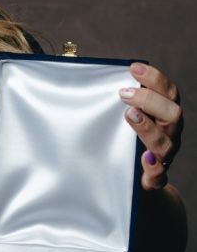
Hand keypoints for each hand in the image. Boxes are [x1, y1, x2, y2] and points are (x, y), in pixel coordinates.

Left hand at [119, 62, 182, 189]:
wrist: (128, 183)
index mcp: (162, 115)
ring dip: (148, 127)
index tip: (133, 68)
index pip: (168, 92)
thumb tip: (78, 73)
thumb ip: (109, 101)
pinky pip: (159, 176)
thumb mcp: (118, 119)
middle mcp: (168, 134)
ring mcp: (163, 157)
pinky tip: (143, 158)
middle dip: (150, 100)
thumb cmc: (121, 143)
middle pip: (173, 113)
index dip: (154, 78)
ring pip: (166, 143)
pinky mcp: (154, 180)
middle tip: (124, 93)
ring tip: (129, 115)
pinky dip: (153, 167)